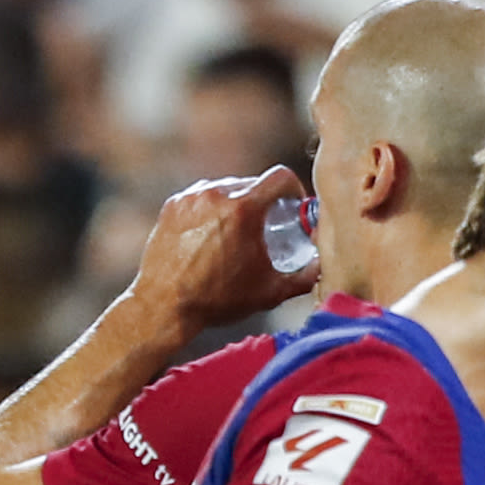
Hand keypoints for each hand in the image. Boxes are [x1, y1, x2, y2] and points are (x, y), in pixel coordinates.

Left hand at [129, 168, 311, 340]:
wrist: (164, 307)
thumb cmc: (216, 301)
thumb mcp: (269, 291)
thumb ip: (303, 277)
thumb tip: (320, 268)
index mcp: (244, 208)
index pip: (280, 177)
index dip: (293, 188)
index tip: (292, 204)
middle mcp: (217, 194)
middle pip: (252, 184)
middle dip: (263, 202)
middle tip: (266, 226)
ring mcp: (192, 197)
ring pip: (225, 189)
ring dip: (236, 205)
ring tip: (235, 234)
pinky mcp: (173, 205)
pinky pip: (201, 198)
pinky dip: (210, 211)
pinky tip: (210, 235)